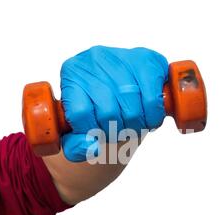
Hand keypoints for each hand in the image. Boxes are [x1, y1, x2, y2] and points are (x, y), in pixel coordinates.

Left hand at [60, 45, 168, 161]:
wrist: (124, 84)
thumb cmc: (98, 107)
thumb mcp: (79, 127)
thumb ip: (76, 146)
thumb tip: (91, 148)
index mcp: (71, 74)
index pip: (80, 113)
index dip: (91, 132)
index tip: (97, 135)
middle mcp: (94, 59)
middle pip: (108, 113)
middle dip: (115, 131)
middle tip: (117, 130)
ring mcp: (122, 57)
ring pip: (131, 109)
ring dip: (135, 126)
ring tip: (132, 124)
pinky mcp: (147, 59)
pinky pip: (152, 101)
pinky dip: (152, 118)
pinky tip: (147, 116)